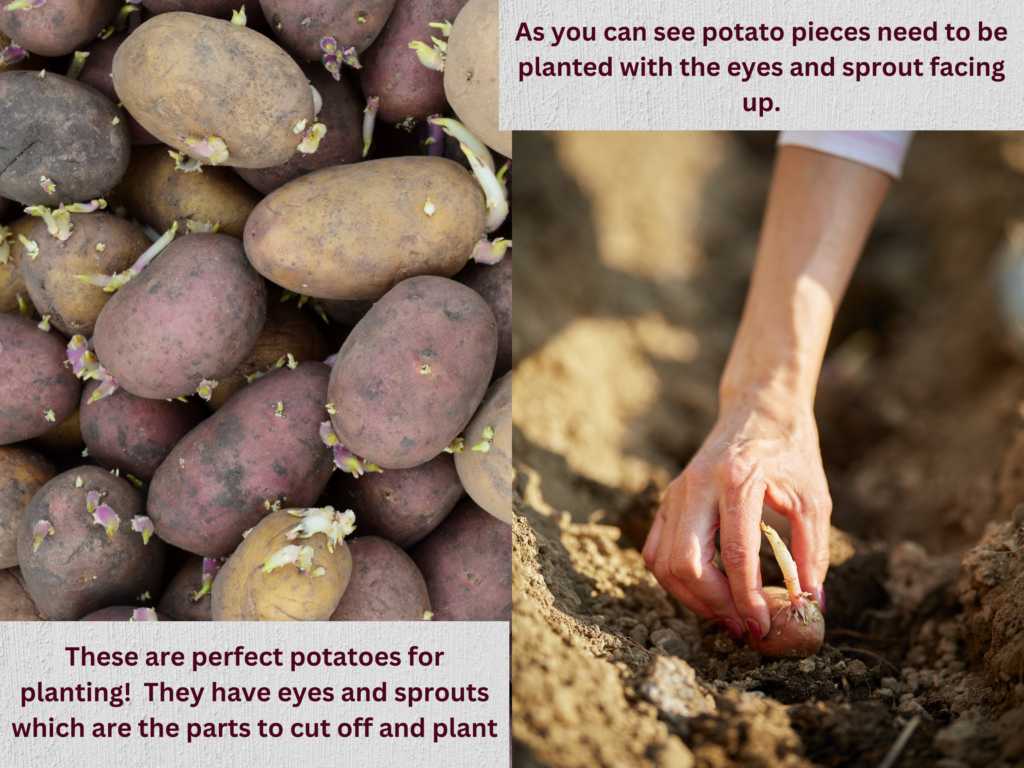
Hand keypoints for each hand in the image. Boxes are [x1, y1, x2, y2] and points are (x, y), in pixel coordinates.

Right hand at [642, 391, 830, 640]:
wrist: (758, 409)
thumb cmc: (790, 451)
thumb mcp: (813, 498)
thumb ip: (812, 552)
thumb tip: (810, 602)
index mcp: (736, 479)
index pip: (734, 553)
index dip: (747, 598)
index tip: (763, 626)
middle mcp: (697, 485)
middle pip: (686, 562)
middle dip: (714, 604)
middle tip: (743, 626)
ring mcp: (676, 492)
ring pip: (662, 561)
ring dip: (691, 597)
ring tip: (725, 614)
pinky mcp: (668, 500)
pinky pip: (656, 550)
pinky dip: (675, 579)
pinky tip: (706, 591)